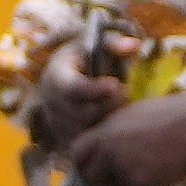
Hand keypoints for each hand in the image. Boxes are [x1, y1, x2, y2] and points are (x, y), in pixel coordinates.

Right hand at [13, 38, 127, 157]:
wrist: (70, 72)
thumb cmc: (89, 55)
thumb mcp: (98, 43)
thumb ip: (115, 43)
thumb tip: (134, 45)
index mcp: (56, 77)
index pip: (73, 89)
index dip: (95, 90)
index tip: (116, 84)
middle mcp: (51, 102)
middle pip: (83, 113)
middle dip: (109, 104)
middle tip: (126, 91)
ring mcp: (56, 122)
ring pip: (87, 130)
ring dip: (109, 118)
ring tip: (121, 102)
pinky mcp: (65, 136)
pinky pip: (87, 142)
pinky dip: (103, 131)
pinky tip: (114, 116)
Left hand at [64, 82, 185, 185]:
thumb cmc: (166, 114)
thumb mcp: (128, 115)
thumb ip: (108, 133)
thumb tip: (96, 149)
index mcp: (104, 134)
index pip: (76, 155)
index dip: (82, 162)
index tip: (89, 165)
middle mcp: (110, 155)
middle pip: (91, 178)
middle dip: (100, 179)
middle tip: (114, 176)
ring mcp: (127, 173)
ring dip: (128, 183)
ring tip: (150, 164)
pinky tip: (163, 170)